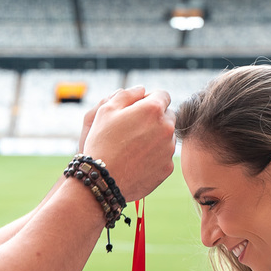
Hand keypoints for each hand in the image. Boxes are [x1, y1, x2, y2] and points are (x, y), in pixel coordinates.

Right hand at [82, 86, 175, 202]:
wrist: (103, 180)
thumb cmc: (101, 142)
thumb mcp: (106, 110)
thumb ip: (127, 94)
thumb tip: (142, 89)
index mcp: (153, 109)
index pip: (163, 95)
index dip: (149, 100)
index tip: (137, 110)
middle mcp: (167, 128)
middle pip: (168, 116)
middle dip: (155, 119)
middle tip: (133, 129)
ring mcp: (169, 149)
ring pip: (167, 137)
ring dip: (156, 137)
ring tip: (133, 148)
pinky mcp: (168, 168)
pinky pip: (165, 156)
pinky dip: (154, 156)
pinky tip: (137, 161)